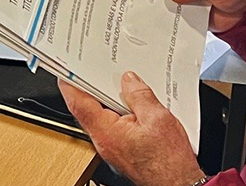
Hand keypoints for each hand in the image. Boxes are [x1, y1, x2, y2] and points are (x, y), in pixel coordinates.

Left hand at [57, 72, 205, 185]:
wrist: (179, 184)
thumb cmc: (169, 161)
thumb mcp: (157, 118)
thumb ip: (139, 96)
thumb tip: (128, 80)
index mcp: (107, 132)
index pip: (79, 104)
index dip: (70, 84)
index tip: (66, 71)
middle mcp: (105, 142)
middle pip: (88, 110)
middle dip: (91, 89)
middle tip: (94, 70)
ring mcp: (112, 148)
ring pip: (101, 118)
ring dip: (107, 101)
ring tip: (119, 84)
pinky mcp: (121, 151)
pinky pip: (113, 126)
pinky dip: (117, 113)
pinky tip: (131, 105)